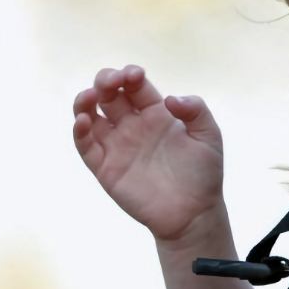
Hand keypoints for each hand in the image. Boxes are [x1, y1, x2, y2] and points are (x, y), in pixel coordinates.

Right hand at [72, 65, 224, 241]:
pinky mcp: (105, 168)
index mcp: (155, 113)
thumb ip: (196, 110)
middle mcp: (132, 125)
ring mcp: (117, 146)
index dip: (130, 75)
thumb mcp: (209, 136)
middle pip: (108, 94)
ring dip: (85, 101)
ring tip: (90, 96)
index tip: (135, 75)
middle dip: (106, 80)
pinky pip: (85, 146)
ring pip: (90, 115)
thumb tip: (170, 99)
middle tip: (112, 82)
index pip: (134, 85)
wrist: (193, 214)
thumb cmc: (203, 174)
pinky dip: (79, 132)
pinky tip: (84, 121)